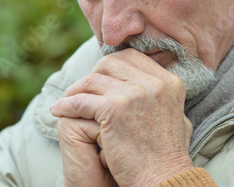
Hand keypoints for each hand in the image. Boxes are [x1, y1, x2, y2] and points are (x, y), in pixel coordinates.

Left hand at [51, 48, 193, 186]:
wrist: (163, 180)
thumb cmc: (165, 155)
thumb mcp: (175, 115)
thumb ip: (159, 93)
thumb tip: (142, 79)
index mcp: (168, 81)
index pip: (131, 58)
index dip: (110, 67)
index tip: (99, 80)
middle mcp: (154, 83)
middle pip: (110, 63)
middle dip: (92, 75)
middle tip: (81, 91)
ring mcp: (134, 94)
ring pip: (92, 79)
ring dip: (75, 90)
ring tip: (66, 102)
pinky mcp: (114, 109)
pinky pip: (80, 100)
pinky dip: (66, 105)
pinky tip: (58, 111)